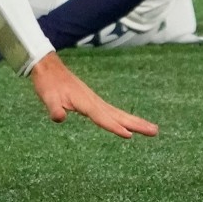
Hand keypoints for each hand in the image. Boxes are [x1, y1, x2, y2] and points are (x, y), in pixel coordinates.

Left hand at [28, 53, 158, 138]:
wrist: (47, 66)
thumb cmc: (47, 83)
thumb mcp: (47, 97)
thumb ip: (54, 108)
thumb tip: (59, 118)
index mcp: (84, 102)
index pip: (101, 117)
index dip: (113, 126)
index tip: (128, 135)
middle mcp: (94, 101)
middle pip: (117, 115)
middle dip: (136, 124)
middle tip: (155, 132)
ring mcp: (95, 101)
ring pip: (118, 113)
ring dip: (135, 122)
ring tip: (153, 130)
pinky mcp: (93, 101)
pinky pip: (112, 112)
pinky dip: (123, 118)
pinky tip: (129, 125)